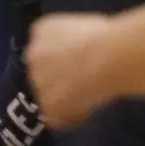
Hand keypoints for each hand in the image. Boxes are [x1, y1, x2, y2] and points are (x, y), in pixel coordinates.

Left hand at [27, 2, 144, 129]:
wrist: (109, 57)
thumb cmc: (110, 37)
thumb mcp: (90, 27)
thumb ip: (79, 40)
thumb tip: (93, 52)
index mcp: (42, 29)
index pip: (46, 48)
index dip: (65, 60)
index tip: (83, 66)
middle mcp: (33, 54)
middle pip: (44, 72)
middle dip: (62, 80)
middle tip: (89, 84)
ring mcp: (38, 81)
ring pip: (50, 95)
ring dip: (68, 100)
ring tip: (94, 97)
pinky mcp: (48, 105)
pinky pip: (58, 118)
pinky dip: (74, 119)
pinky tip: (91, 110)